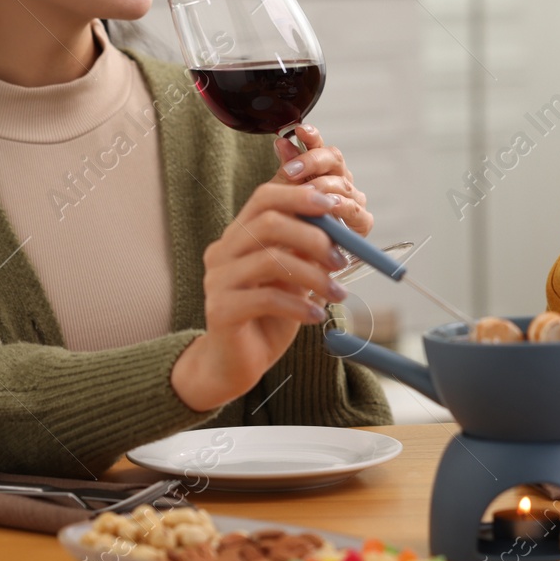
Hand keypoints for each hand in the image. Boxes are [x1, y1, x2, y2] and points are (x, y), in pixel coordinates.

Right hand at [170, 183, 349, 411]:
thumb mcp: (294, 278)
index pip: (264, 198)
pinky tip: (317, 316)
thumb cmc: (269, 317)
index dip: (300, 196)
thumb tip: (342, 230)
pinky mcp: (220, 310)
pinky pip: (265, 298)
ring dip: (314, 276)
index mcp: (238, 236)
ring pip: (270, 260)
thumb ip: (308, 252)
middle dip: (313, 237)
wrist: (235, 364)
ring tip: (338, 294)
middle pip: (267, 223)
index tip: (333, 206)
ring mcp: (216, 280)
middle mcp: (222, 251)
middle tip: (342, 260)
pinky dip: (299, 306)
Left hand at [274, 123, 371, 235]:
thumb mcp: (282, 194)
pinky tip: (330, 205)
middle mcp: (340, 181)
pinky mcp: (362, 223)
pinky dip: (343, 206)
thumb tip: (282, 141)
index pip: (320, 146)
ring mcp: (352, 200)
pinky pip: (356, 211)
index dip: (312, 137)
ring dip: (324, 186)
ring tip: (306, 191)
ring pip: (343, 183)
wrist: (292, 260)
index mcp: (322, 171)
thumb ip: (287, 168)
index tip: (300, 131)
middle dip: (312, 161)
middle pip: (334, 159)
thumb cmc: (289, 225)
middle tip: (291, 170)